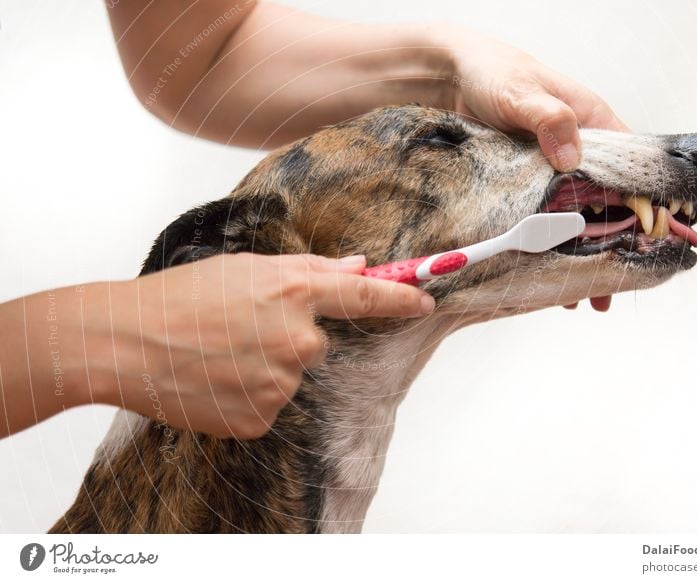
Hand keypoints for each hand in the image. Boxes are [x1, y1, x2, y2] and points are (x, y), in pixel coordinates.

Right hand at [0, 253, 433, 439]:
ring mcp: (280, 383)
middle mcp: (297, 340)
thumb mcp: (244, 268)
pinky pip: (268, 405)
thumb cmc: (180, 297)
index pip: (365, 295)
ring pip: (288, 375)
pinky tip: (215, 380)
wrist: (126, 343)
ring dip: (263, 367)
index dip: (400, 296)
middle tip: (237, 329)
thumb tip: (358, 265)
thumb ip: (309, 268)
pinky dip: (247, 395)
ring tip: (217, 354)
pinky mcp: (260, 418)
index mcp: (295, 292)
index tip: (425, 300)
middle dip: (285, 335)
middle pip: (316, 342)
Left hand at [442, 27, 626, 310]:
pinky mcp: (529, 182)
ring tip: (588, 294)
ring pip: (580, 215)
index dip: (644, 203)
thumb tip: (571, 154)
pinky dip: (552, 242)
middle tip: (614, 282)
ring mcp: (554, 168)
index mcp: (591, 122)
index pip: (633, 166)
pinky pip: (548, 217)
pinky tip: (552, 272)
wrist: (454, 79)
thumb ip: (548, 118)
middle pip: (609, 200)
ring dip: (584, 250)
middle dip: (616, 241)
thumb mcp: (522, 94)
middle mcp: (579, 148)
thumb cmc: (495, 74)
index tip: (649, 237)